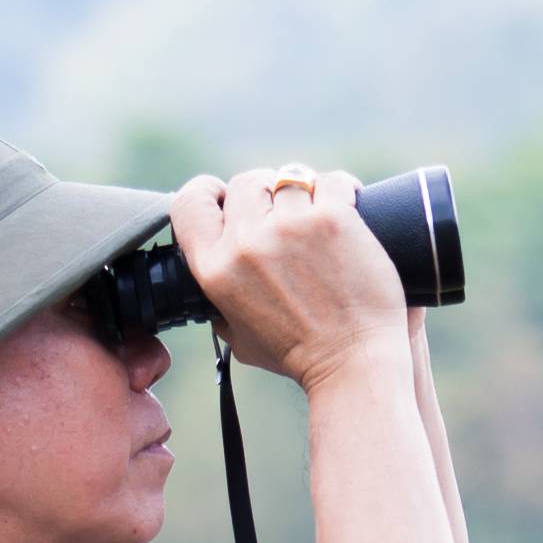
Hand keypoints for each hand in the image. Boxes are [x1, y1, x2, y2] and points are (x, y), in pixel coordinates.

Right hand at [176, 164, 405, 388]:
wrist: (353, 364)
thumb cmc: (301, 356)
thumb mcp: (240, 338)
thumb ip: (220, 310)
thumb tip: (212, 295)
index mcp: (215, 270)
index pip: (189, 203)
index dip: (209, 191)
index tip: (226, 194)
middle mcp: (247, 244)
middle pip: (245, 183)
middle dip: (266, 191)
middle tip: (288, 210)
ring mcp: (290, 228)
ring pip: (289, 177)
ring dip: (306, 190)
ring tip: (321, 210)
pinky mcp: (333, 220)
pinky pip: (333, 181)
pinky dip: (342, 187)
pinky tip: (350, 199)